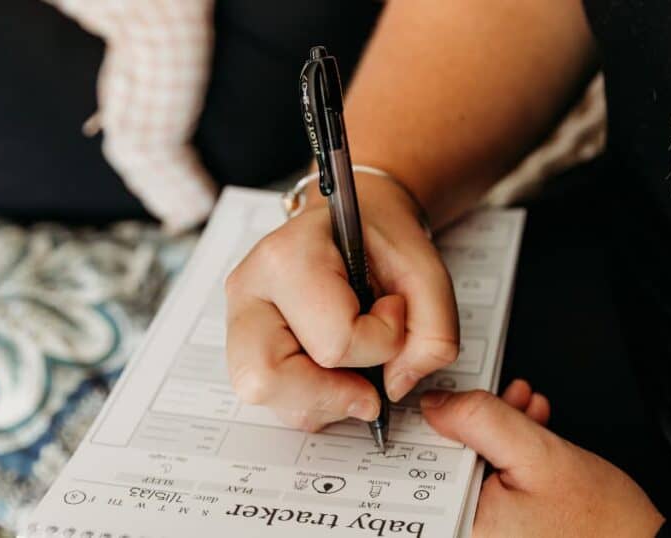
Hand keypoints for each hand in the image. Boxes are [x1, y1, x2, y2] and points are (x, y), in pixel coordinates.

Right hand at [224, 174, 458, 430]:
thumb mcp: (428, 274)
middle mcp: (249, 290)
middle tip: (369, 384)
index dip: (382, 342)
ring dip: (323, 401)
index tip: (393, 308)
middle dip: (331, 394)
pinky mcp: (242, 345)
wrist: (353, 224)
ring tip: (352, 368)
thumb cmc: (382, 242)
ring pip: (267, 397)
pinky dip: (311, 401)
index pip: (334, 341)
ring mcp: (238, 320)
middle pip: (267, 378)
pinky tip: (332, 372)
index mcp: (287, 257)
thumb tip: (390, 390)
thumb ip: (432, 336)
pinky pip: (271, 400)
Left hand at [423, 380, 664, 537]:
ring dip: (496, 434)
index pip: (425, 465)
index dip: (442, 421)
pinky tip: (529, 433)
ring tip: (525, 411)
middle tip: (500, 401)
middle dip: (475, 424)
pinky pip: (490, 489)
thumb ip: (482, 421)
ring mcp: (484, 537)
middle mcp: (466, 537)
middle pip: (448, 467)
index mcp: (464, 528)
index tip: (458, 399)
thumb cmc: (603, 523)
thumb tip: (437, 404)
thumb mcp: (540, 455)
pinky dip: (507, 458)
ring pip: (472, 472)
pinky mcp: (501, 534)